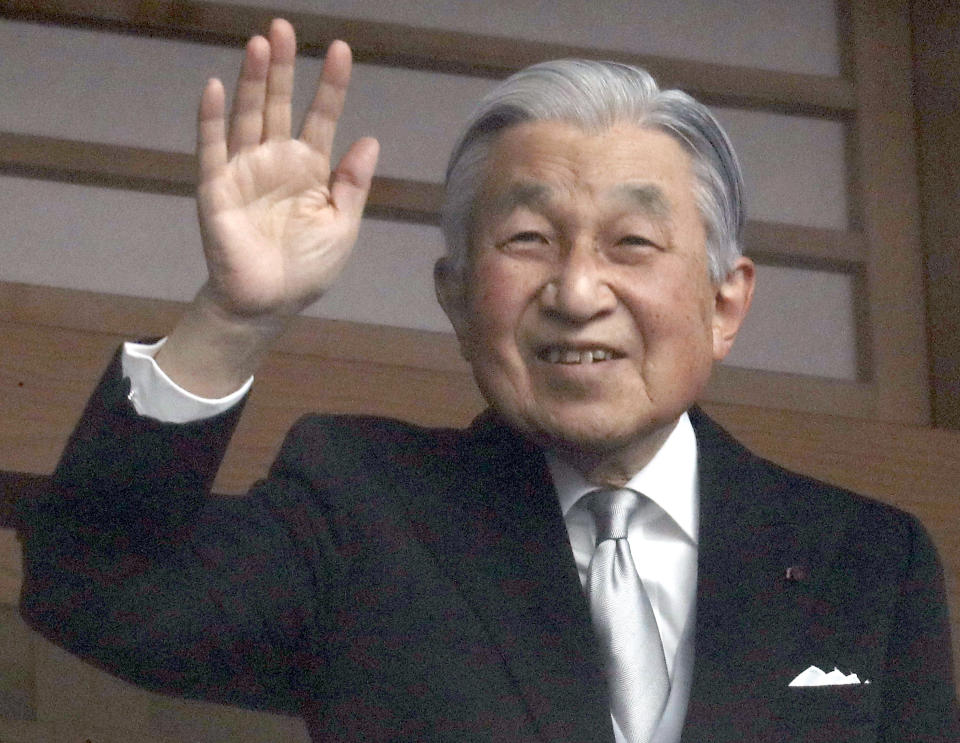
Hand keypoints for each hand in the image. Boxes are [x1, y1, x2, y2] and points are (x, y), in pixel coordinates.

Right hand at [154, 20, 377, 396]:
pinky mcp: (217, 187)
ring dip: (252, 82)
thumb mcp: (342, 227)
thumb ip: (353, 185)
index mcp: (311, 169)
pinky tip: (217, 88)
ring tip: (260, 44)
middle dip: (284, 68)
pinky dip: (212, 119)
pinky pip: (213, 148)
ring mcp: (245, 170)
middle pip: (280, 105)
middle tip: (286, 28)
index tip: (343, 50)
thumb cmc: (307, 268)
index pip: (322, 117)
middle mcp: (277, 161)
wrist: (268, 303)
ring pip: (249, 117)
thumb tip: (370, 139)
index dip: (331, 86)